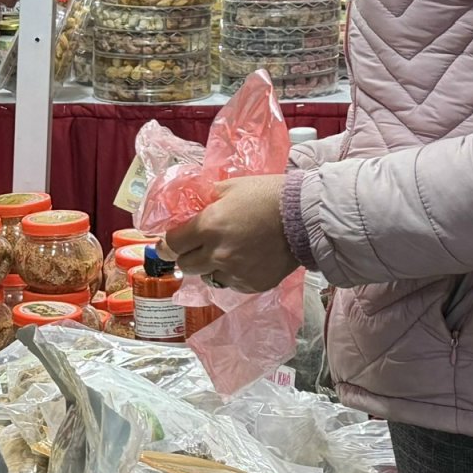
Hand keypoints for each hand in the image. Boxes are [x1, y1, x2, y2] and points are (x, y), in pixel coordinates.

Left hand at [161, 172, 298, 292]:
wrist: (305, 216)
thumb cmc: (268, 195)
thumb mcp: (230, 187)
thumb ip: (207, 200)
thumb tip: (190, 207)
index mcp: (208, 227)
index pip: (171, 245)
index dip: (166, 244)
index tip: (168, 243)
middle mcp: (217, 254)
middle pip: (186, 265)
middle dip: (186, 255)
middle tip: (196, 246)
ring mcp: (235, 273)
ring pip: (208, 277)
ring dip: (210, 266)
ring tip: (225, 252)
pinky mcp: (252, 285)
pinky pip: (231, 283)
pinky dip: (232, 274)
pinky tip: (245, 259)